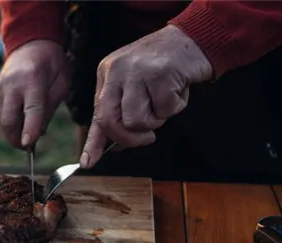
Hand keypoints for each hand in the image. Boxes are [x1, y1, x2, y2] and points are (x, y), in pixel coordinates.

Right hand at [0, 40, 69, 148]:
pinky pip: (3, 114)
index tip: (29, 145)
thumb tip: (38, 134)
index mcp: (33, 79)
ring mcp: (0, 89)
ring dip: (15, 131)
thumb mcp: (61, 82)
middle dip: (16, 139)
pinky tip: (24, 114)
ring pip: (4, 120)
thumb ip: (50, 108)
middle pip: (9, 120)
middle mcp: (12, 85)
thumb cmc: (51, 63)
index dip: (30, 128)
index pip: (31, 109)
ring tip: (29, 129)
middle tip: (29, 148)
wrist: (30, 43)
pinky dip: (13, 121)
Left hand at [80, 25, 213, 167]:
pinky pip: (164, 110)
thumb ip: (123, 114)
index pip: (97, 115)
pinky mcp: (159, 73)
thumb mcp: (136, 88)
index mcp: (107, 74)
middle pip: (110, 121)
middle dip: (129, 138)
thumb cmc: (164, 68)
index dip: (93, 143)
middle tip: (148, 138)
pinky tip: (178, 88)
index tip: (88, 163)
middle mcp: (116, 71)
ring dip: (156, 120)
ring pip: (136, 121)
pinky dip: (176, 106)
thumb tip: (114, 147)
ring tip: (165, 101)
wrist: (194, 40)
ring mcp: (136, 71)